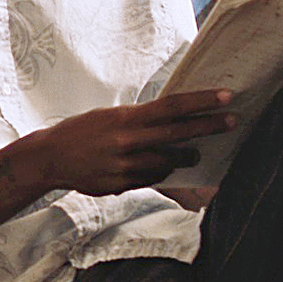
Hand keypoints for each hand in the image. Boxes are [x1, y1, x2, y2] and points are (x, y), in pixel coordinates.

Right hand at [20, 89, 235, 194]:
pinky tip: (157, 167)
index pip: (171, 106)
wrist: (50, 157)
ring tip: (195, 154)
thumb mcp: (110, 116)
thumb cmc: (83, 132)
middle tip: (232, 121)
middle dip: (208, 127)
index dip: (201, 101)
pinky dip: (158, 172)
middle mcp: (127, 141)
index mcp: (126, 118)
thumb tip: (172, 119)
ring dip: (185, 157)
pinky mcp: (120, 185)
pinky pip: (150, 179)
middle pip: (177, 133)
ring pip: (167, 162)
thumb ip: (139, 120)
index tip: (225, 96)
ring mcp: (124, 166)